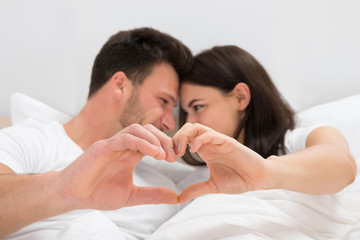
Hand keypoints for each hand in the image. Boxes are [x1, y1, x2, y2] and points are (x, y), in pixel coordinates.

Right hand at [57, 124, 177, 210]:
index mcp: (130, 154)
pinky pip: (125, 138)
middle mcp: (123, 146)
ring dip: (154, 139)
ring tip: (163, 155)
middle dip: (164, 140)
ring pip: (137, 130)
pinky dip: (141, 142)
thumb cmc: (98, 193)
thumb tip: (176, 197)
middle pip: (148, 131)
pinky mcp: (103, 147)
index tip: (176, 158)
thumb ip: (152, 195)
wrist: (72, 196)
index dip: (167, 146)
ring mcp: (113, 144)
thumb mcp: (131, 196)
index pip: (153, 141)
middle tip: (174, 156)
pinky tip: (153, 153)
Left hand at [173, 123, 269, 202]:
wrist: (257, 180)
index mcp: (205, 150)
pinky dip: (199, 139)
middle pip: (187, 128)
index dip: (174, 145)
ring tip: (181, 151)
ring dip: (185, 136)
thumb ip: (196, 190)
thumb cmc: (238, 180)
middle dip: (176, 138)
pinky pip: (211, 134)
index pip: (185, 138)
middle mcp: (209, 143)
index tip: (169, 159)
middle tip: (173, 154)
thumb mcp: (212, 186)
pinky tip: (194, 151)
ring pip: (197, 127)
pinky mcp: (228, 142)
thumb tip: (179, 198)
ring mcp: (218, 141)